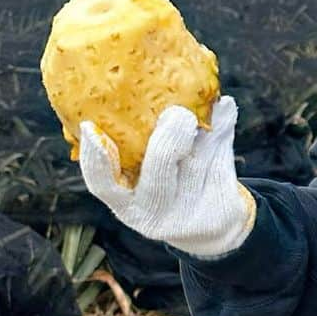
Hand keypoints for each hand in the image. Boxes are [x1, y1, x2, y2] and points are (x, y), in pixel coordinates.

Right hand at [78, 94, 255, 258]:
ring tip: (209, 101)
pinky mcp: (218, 209)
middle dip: (168, 139)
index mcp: (126, 203)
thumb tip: (144, 89)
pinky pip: (221, 161)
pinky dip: (224, 130)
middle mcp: (153, 212)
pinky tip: (226, 108)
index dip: (94, 158)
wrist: (211, 226)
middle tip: (177, 112)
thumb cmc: (169, 185)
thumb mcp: (147, 176)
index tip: (90, 125)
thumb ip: (136, 140)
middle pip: (158, 172)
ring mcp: (187, 213)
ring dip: (204, 128)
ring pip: (196, 162)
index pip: (102, 184)